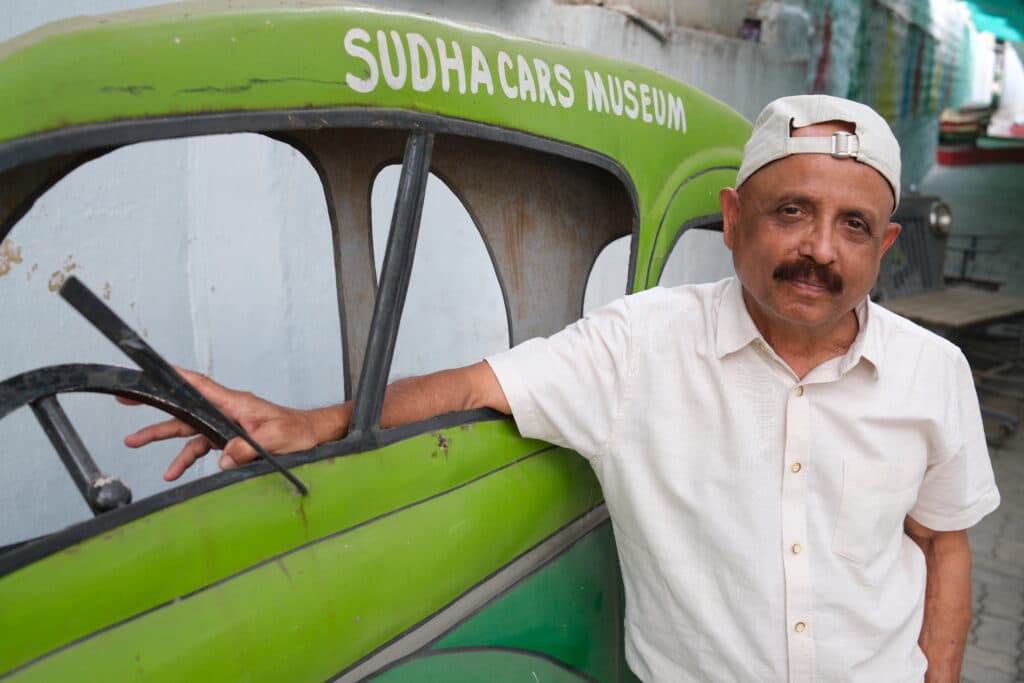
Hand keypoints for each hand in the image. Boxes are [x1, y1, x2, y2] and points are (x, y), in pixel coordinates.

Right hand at [121, 368, 347, 480]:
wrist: (313, 435)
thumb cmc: (299, 431)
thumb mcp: (277, 439)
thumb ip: (249, 448)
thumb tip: (223, 458)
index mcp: (236, 403)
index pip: (199, 385)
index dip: (174, 376)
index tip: (151, 371)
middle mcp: (227, 410)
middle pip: (184, 405)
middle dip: (154, 404)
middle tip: (126, 400)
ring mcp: (226, 424)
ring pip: (187, 428)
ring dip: (162, 436)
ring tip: (135, 442)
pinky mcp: (229, 438)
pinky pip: (201, 445)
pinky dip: (186, 457)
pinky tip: (174, 471)